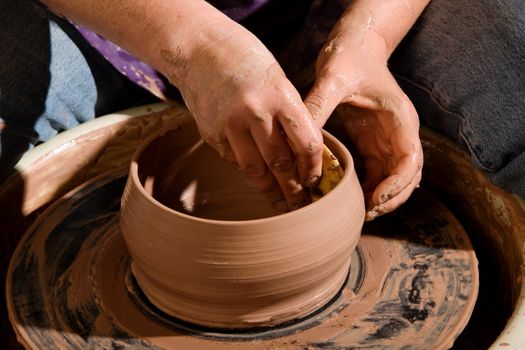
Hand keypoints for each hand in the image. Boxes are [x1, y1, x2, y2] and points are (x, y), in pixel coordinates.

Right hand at [171, 23, 322, 210]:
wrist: (200, 49)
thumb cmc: (248, 63)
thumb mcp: (279, 82)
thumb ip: (291, 117)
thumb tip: (303, 156)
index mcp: (281, 96)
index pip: (307, 144)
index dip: (313, 169)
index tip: (315, 180)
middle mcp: (256, 112)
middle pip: (281, 164)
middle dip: (294, 189)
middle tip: (301, 204)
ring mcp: (230, 124)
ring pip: (255, 170)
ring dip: (270, 190)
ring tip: (281, 203)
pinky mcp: (211, 133)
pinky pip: (234, 159)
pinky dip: (247, 168)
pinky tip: (254, 172)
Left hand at [304, 29, 422, 219]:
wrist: (355, 46)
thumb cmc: (350, 57)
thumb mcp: (333, 77)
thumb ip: (319, 104)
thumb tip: (299, 135)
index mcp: (400, 119)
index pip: (411, 160)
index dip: (397, 184)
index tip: (375, 199)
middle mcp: (399, 133)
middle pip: (407, 177)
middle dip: (391, 198)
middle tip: (366, 214)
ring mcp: (387, 140)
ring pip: (393, 179)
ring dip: (380, 198)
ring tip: (357, 211)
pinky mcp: (372, 143)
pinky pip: (376, 173)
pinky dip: (367, 188)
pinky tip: (348, 196)